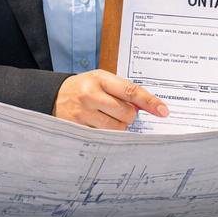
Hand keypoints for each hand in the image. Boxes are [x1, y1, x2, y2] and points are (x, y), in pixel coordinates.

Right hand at [54, 71, 168, 129]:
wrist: (54, 96)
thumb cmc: (84, 87)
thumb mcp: (101, 81)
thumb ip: (122, 91)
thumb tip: (145, 107)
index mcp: (100, 79)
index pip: (130, 91)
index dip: (149, 102)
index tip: (163, 111)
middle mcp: (90, 95)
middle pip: (126, 114)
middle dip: (129, 115)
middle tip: (118, 110)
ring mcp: (82, 113)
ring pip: (116, 128)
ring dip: (118, 125)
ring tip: (106, 116)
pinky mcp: (77, 129)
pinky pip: (103, 137)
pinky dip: (106, 133)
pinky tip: (97, 124)